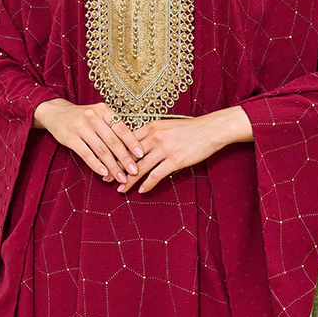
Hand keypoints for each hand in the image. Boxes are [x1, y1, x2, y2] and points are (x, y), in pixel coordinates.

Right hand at [33, 99, 143, 183]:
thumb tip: (131, 148)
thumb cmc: (84, 117)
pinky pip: (87, 155)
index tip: (141, 155)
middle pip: (113, 141)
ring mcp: (81, 127)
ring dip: (113, 166)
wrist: (57, 113)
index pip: (121, 128)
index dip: (132, 143)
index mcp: (104, 110)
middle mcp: (93, 117)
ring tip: (121, 177)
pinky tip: (105, 173)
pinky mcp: (71, 138)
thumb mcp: (99, 115)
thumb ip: (112, 127)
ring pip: (101, 150)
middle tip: (134, 171)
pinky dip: (97, 165)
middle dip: (125, 158)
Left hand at [111, 115, 225, 194]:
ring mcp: (164, 149)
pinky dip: (147, 184)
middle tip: (107, 178)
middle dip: (117, 168)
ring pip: (140, 167)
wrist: (210, 129)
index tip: (106, 161)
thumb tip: (138, 145)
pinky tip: (142, 191)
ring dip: (129, 180)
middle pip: (130, 155)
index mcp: (151, 126)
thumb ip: (152, 133)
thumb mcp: (167, 125)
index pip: (127, 140)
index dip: (115, 152)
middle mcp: (155, 136)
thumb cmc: (190, 128)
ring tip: (121, 189)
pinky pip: (156, 175)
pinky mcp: (175, 160)